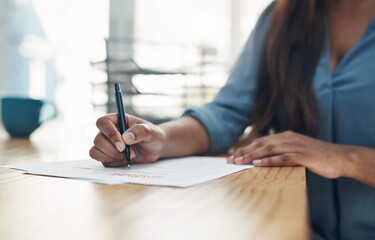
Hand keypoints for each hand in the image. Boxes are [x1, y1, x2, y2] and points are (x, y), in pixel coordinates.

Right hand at [90, 114, 165, 166]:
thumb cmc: (153, 135)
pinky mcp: (108, 156)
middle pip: (98, 140)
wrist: (156, 148)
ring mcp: (107, 145)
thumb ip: (140, 131)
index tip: (122, 145)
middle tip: (128, 153)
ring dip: (111, 157)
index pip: (103, 123)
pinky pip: (102, 162)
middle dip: (112, 150)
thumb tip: (126, 138)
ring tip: (128, 156)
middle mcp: (108, 132)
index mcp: (116, 120)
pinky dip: (114, 163)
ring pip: (95, 152)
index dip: (109, 134)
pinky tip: (126, 160)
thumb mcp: (150, 131)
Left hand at [227, 131, 351, 178]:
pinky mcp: (302, 155)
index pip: (260, 142)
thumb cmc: (317, 156)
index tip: (232, 156)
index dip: (245, 148)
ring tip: (238, 161)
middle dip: (243, 152)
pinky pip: (283, 158)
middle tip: (229, 160)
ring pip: (268, 149)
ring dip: (251, 155)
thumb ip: (281, 152)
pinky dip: (269, 160)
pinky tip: (258, 163)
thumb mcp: (296, 152)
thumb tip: (264, 160)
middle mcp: (287, 138)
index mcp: (285, 136)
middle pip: (260, 144)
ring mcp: (295, 146)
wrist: (340, 157)